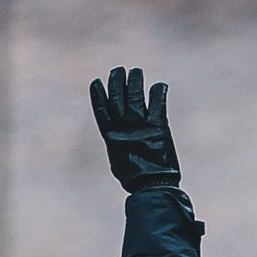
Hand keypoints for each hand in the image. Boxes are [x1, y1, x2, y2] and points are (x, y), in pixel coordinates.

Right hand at [89, 65, 181, 192]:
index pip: (101, 109)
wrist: (152, 187)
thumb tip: (116, 139)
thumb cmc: (134, 179)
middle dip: (117, 81)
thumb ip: (116, 145)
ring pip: (135, 96)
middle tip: (119, 70)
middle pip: (117, 97)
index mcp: (110, 135)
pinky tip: (159, 86)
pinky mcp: (158, 126)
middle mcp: (123, 126)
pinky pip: (157, 104)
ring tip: (136, 71)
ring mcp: (140, 125)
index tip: (97, 81)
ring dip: (134, 81)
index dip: (98, 94)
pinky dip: (158, 93)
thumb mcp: (118, 160)